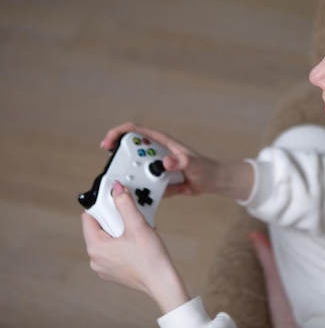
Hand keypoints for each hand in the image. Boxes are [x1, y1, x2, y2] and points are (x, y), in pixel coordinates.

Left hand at [82, 181, 189, 313]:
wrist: (162, 282)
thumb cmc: (150, 258)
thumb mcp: (137, 225)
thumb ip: (125, 204)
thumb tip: (116, 188)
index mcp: (95, 248)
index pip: (89, 217)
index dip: (102, 205)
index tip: (116, 200)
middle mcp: (95, 259)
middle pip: (99, 227)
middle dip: (115, 218)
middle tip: (132, 219)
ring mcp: (104, 267)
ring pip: (108, 238)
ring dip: (121, 230)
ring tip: (137, 232)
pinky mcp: (114, 271)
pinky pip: (114, 250)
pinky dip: (124, 242)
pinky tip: (138, 242)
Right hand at [100, 122, 252, 198]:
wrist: (212, 182)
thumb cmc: (205, 167)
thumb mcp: (193, 164)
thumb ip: (180, 162)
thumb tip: (165, 162)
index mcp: (162, 142)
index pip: (135, 131)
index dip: (118, 133)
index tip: (107, 143)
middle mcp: (156, 152)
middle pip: (130, 151)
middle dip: (119, 159)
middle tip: (115, 171)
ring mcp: (155, 166)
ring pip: (135, 170)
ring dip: (130, 178)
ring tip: (131, 187)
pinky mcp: (157, 180)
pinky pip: (144, 184)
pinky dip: (140, 191)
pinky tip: (140, 198)